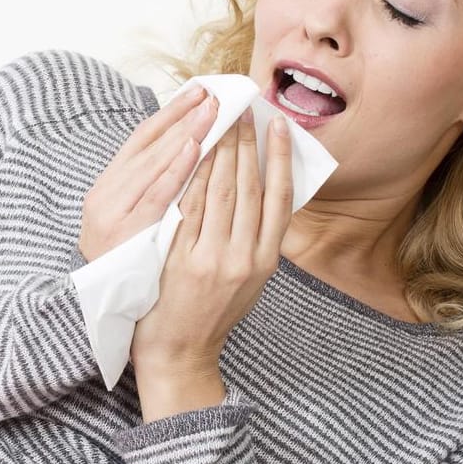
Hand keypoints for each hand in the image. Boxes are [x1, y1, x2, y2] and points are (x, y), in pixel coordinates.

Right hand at [79, 84, 218, 262]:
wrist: (98, 306)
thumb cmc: (122, 262)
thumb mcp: (126, 217)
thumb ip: (148, 187)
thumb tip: (184, 149)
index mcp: (108, 184)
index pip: (143, 137)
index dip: (171, 112)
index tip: (199, 91)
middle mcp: (107, 192)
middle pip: (151, 145)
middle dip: (185, 117)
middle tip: (214, 94)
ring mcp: (115, 211)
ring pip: (155, 163)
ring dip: (185, 133)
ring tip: (211, 111)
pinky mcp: (127, 232)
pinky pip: (157, 196)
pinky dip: (175, 170)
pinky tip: (195, 149)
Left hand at [130, 107, 292, 372]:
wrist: (181, 353)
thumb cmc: (214, 312)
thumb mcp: (249, 280)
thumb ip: (257, 240)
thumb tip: (266, 191)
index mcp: (266, 260)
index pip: (279, 197)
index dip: (280, 158)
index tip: (279, 126)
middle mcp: (245, 257)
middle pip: (249, 188)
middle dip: (248, 144)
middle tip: (244, 110)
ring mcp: (214, 259)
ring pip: (221, 192)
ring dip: (222, 151)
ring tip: (221, 121)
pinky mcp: (183, 261)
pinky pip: (190, 209)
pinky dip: (193, 177)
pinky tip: (193, 152)